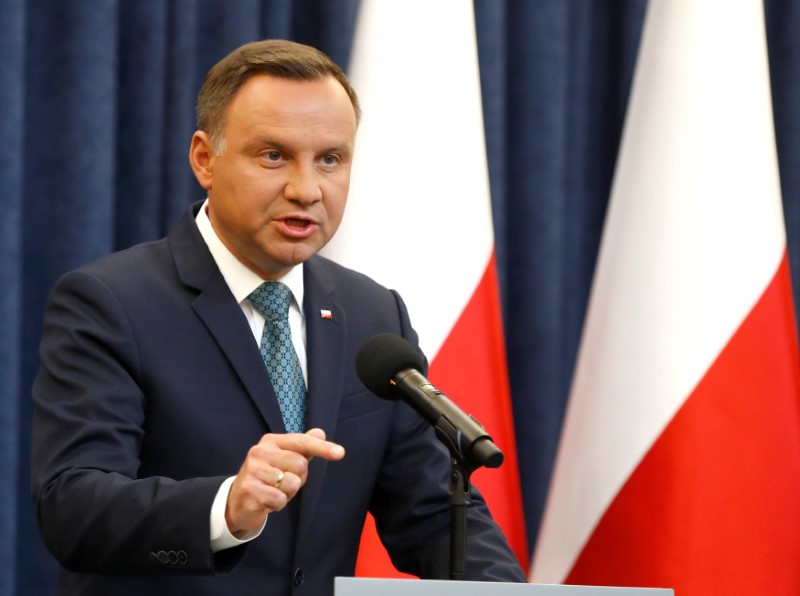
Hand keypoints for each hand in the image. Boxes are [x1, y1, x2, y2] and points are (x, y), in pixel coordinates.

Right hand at [225, 428, 344, 533]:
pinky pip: (280, 499)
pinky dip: (278, 504)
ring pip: (292, 483)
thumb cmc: (268, 477)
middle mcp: (259, 452)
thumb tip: (321, 432)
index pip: (302, 442)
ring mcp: (252, 471)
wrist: (238, 500)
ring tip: (274, 491)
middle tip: (283, 482)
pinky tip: (267, 501)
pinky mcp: (249, 490)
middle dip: (299, 478)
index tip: (340, 453)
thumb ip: (303, 446)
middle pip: (301, 464)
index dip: (322, 447)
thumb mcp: (284, 459)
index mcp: (271, 441)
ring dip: (288, 493)